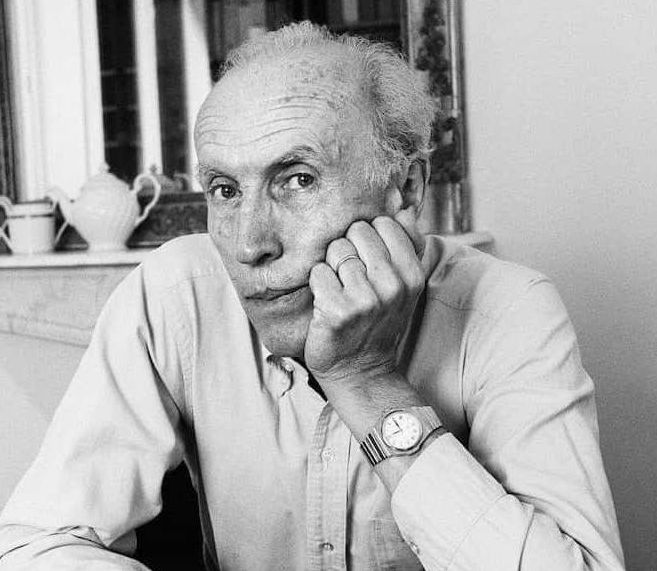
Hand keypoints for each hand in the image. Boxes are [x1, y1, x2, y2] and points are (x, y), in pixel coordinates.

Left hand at [304, 214, 424, 384]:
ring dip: (332, 269)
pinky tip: (326, 303)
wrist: (360, 371)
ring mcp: (366, 299)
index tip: (370, 261)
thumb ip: (406, 244)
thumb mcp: (403, 285)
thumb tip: (402, 207)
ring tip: (340, 291)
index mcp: (413, 274)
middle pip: (357, 231)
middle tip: (352, 278)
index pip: (384, 223)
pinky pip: (318, 272)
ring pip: (335, 250)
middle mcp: (393, 286)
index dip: (369, 238)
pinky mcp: (338, 311)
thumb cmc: (378, 321)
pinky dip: (317, 285)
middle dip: (349, 249)